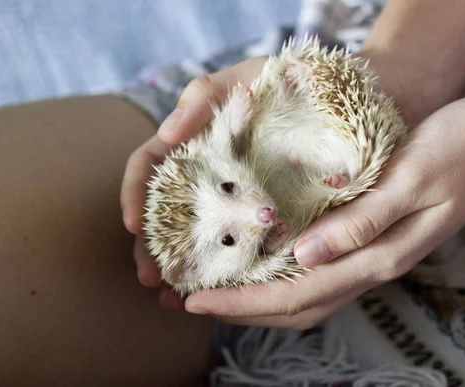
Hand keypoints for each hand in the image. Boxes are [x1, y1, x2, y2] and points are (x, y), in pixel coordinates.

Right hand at [120, 57, 267, 308]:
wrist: (332, 97)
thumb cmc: (279, 82)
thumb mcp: (240, 80)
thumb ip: (203, 97)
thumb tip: (167, 133)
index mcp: (190, 141)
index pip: (148, 168)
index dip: (135, 195)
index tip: (132, 225)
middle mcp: (205, 173)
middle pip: (165, 213)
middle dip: (152, 247)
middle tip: (149, 278)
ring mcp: (230, 196)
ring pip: (196, 235)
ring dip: (179, 266)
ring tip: (172, 297)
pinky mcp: (258, 213)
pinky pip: (235, 243)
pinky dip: (221, 267)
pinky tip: (215, 292)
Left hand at [183, 94, 464, 328]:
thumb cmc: (462, 152)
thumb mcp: (411, 179)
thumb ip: (361, 223)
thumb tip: (304, 255)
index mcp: (378, 255)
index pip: (297, 294)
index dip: (244, 303)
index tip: (195, 298)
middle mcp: (372, 263)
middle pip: (297, 304)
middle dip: (241, 308)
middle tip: (189, 297)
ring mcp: (375, 254)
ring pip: (307, 292)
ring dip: (259, 296)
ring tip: (214, 284)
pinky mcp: (375, 236)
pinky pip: (322, 269)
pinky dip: (285, 273)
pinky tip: (263, 258)